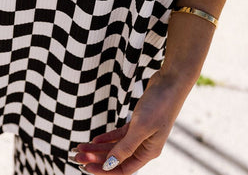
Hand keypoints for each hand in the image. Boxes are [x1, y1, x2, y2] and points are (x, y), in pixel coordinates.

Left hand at [71, 70, 190, 174]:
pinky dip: (107, 137)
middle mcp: (145, 146)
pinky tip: (94, 140)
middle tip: (77, 156)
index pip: (123, 169)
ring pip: (116, 146)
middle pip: (117, 158)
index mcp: (149, 152)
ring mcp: (141, 133)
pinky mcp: (138, 121)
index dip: (105, 170)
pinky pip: (120, 135)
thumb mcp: (141, 127)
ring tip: (80, 147)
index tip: (86, 167)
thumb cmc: (160, 104)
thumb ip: (125, 147)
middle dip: (96, 158)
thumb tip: (110, 164)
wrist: (170, 81)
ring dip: (98, 148)